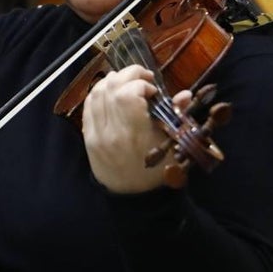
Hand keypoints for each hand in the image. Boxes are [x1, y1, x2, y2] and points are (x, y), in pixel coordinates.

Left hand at [81, 65, 190, 192]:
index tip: (153, 91)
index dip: (141, 83)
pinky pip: (88, 105)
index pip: (127, 94)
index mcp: (134, 135)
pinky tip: (112, 92)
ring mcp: (95, 135)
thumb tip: (185, 94)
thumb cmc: (157, 171)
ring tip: (128, 82)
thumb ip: (177, 117)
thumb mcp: (172, 146)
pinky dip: (99, 92)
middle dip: (128, 74)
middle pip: (110, 87)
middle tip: (144, 78)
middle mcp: (111, 133)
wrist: (131, 197)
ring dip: (113, 80)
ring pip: (96, 93)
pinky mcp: (87, 137)